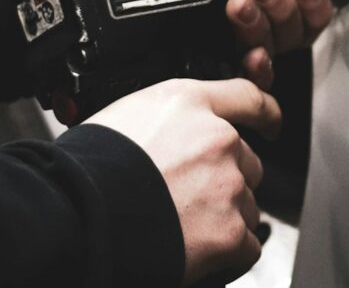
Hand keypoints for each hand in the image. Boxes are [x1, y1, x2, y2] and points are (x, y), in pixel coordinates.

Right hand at [85, 78, 280, 284]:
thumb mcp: (123, 116)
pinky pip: (247, 245)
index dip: (265, 113)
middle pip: (247, 161)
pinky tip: (199, 253)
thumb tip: (169, 139)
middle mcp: (217, 138)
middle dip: (227, 180)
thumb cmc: (86, 169)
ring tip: (183, 226)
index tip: (271, 123)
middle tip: (190, 198)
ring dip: (226, 217)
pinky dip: (228, 253)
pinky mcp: (230, 232)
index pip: (247, 97)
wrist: (78, 216)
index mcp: (188, 103)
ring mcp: (227, 185)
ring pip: (247, 205)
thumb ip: (163, 122)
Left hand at [95, 0, 335, 88]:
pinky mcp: (201, 64)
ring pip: (273, 51)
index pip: (300, 4)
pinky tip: (249, 52)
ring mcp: (222, 43)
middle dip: (281, 4)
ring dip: (265, 26)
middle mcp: (240, 17)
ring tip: (238, 3)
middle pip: (292, 30)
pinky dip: (257, 66)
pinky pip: (245, 79)